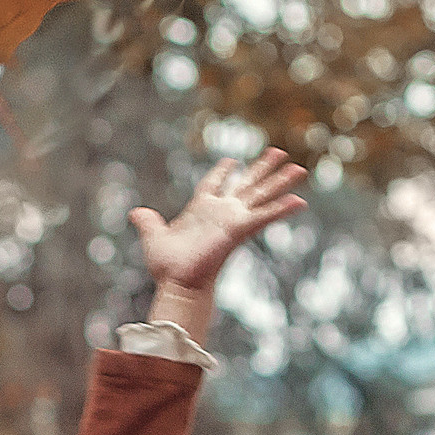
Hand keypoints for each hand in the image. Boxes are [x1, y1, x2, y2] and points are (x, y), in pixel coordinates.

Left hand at [128, 148, 307, 315]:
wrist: (177, 282)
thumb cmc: (166, 266)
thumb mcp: (153, 236)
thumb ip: (148, 222)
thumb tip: (135, 213)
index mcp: (201, 209)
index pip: (214, 184)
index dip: (222, 172)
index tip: (232, 160)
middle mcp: (221, 212)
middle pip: (247, 184)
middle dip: (263, 168)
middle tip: (278, 151)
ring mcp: (233, 220)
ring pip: (261, 195)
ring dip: (280, 182)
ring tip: (299, 168)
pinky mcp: (239, 230)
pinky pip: (264, 216)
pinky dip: (282, 209)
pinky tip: (300, 201)